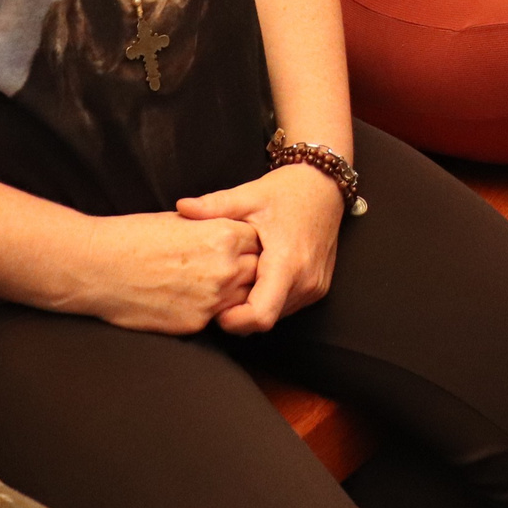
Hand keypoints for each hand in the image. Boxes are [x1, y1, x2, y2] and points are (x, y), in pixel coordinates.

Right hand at [73, 209, 259, 332]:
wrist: (98, 268)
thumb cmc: (134, 236)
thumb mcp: (181, 220)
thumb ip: (212, 229)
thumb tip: (229, 235)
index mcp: (223, 236)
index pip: (257, 241)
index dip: (248, 243)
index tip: (239, 245)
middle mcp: (225, 269)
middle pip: (257, 271)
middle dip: (248, 268)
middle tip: (229, 265)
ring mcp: (212, 300)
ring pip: (242, 298)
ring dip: (233, 292)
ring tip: (210, 282)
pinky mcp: (195, 324)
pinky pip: (216, 317)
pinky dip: (210, 309)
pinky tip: (190, 298)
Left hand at [176, 163, 342, 332]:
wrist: (326, 185)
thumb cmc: (289, 190)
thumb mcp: (249, 195)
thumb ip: (214, 205)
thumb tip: (181, 207)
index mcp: (287, 262)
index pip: (260, 316)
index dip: (234, 321)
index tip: (216, 310)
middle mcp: (306, 281)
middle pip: (266, 320)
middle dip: (240, 313)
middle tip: (221, 290)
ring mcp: (315, 287)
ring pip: (277, 315)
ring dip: (255, 306)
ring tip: (239, 281)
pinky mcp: (319, 287)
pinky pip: (288, 305)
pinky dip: (270, 298)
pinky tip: (258, 277)